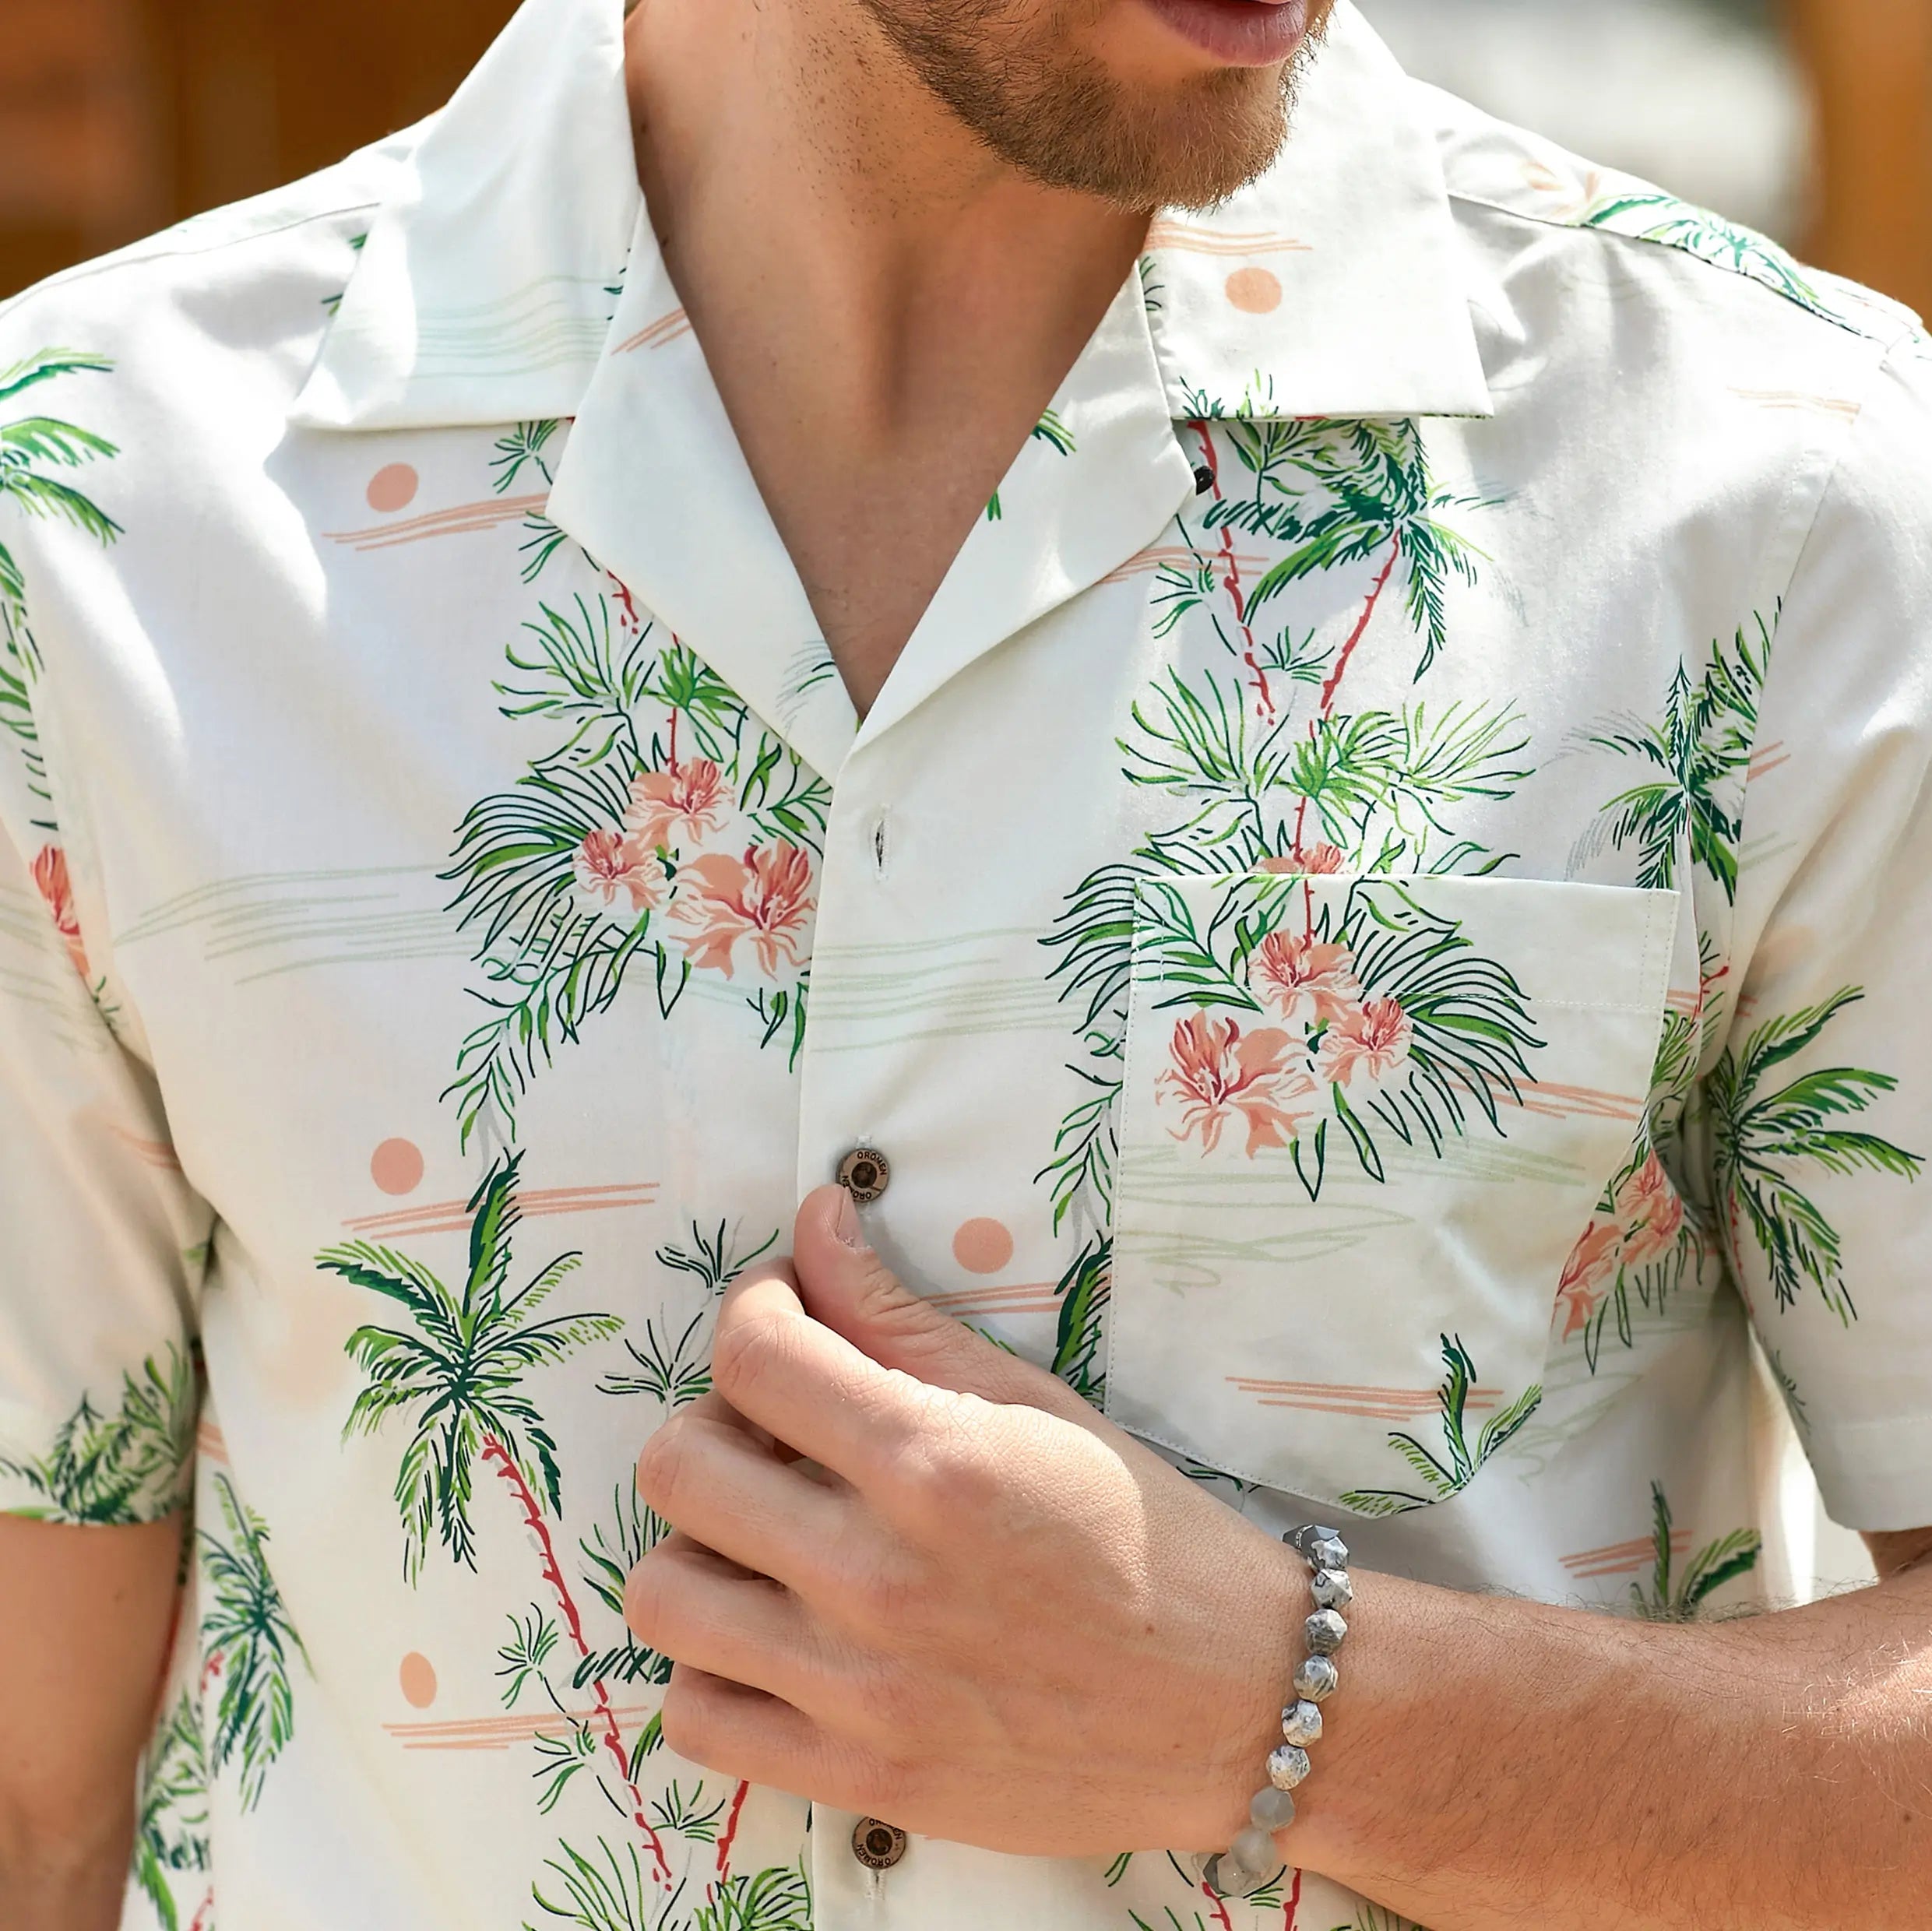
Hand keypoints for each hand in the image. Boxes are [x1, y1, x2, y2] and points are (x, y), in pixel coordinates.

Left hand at [624, 1184, 1305, 1857]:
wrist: (1234, 1704)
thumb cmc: (1143, 1537)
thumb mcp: (1034, 1404)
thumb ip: (901, 1316)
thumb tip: (815, 1219)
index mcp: (933, 1463)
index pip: (753, 1353)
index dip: (755, 1307)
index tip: (786, 1313)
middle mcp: (880, 1577)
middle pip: (680, 1465)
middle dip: (716, 1421)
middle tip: (774, 1430)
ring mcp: (859, 1692)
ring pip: (661, 1595)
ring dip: (700, 1547)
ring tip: (765, 1538)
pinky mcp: (857, 1781)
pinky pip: (697, 1718)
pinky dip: (712, 1669)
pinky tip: (771, 1637)